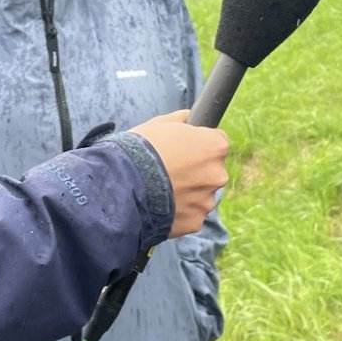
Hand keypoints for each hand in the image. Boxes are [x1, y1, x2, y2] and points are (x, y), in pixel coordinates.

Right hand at [127, 111, 228, 237]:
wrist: (123, 186)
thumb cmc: (141, 150)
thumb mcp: (159, 124)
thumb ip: (181, 120)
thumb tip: (189, 118)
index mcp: (215, 146)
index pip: (218, 142)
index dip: (199, 143)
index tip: (184, 148)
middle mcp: (218, 174)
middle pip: (211, 170)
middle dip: (195, 170)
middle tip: (169, 170)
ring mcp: (207, 200)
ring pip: (201, 194)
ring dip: (187, 192)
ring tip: (161, 190)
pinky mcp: (195, 222)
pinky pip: (190, 214)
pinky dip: (179, 211)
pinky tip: (160, 205)